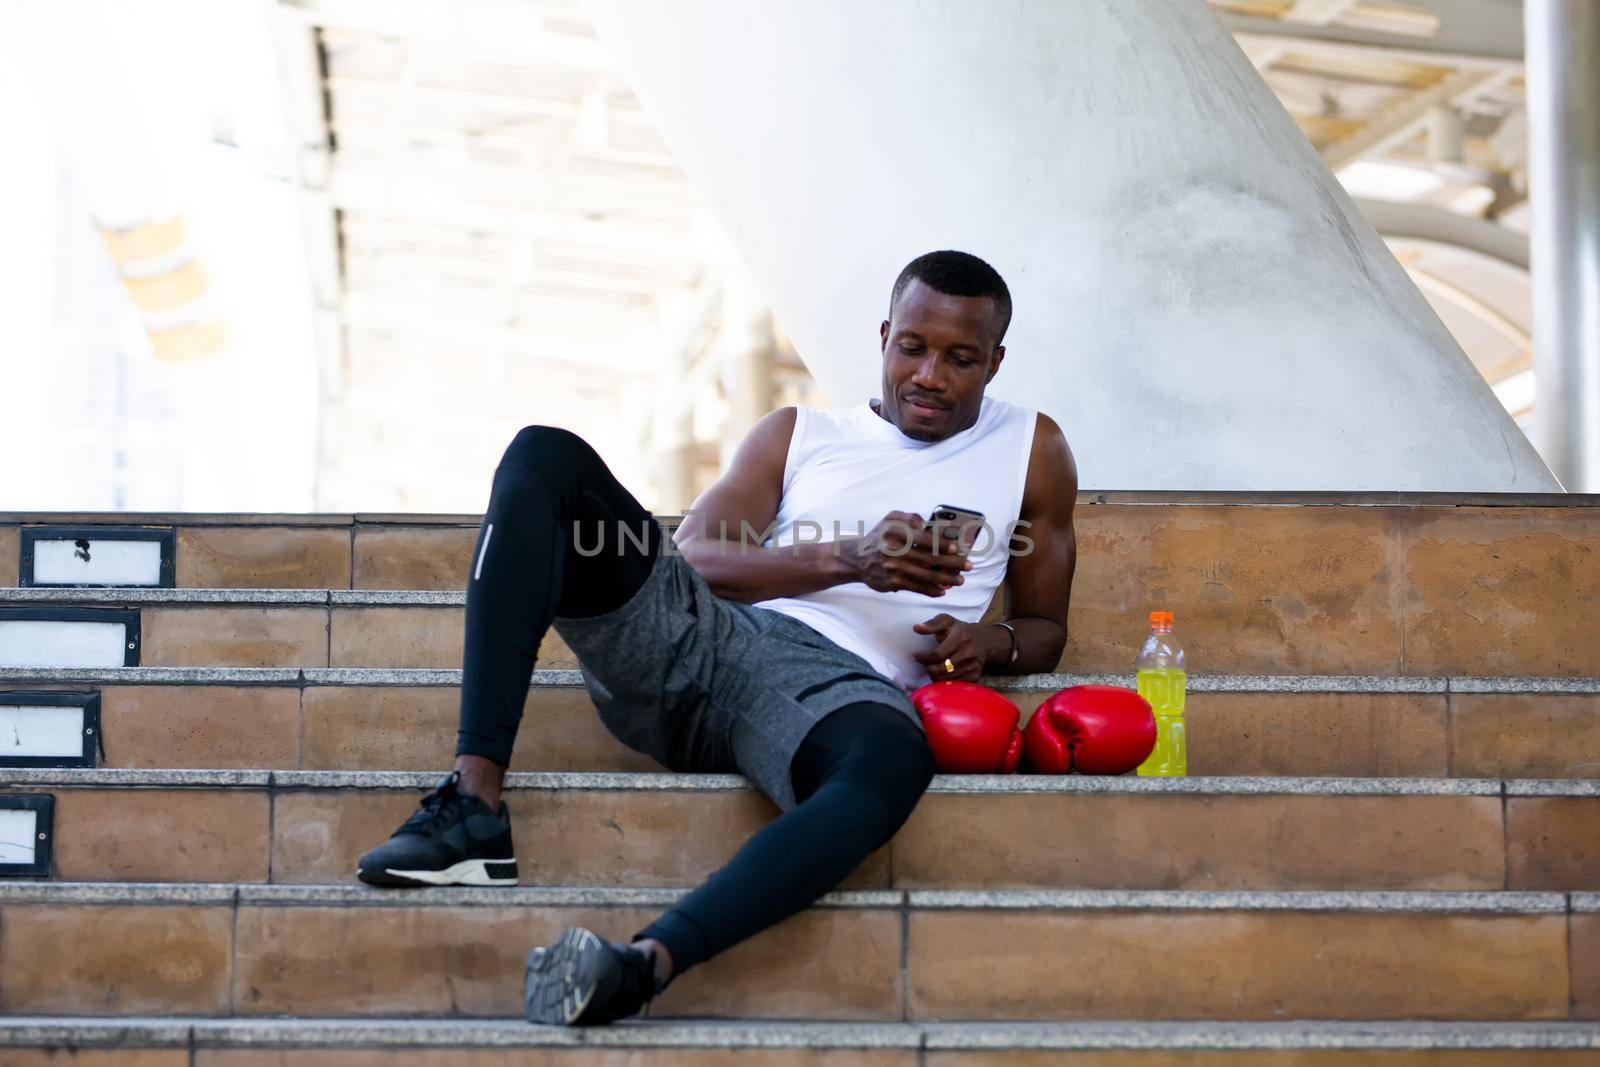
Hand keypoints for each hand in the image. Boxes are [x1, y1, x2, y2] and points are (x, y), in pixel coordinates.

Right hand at [840, 511, 971, 596]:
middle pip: (930, 559)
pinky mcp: (892, 583)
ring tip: (959, 580)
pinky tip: (942, 591)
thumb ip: (910, 517)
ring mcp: (894, 568)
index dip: (943, 544)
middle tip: (967, 565)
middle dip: (952, 564)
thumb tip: (928, 524)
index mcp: (896, 533)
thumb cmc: (880, 536)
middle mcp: (894, 551)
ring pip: (925, 576)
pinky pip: (916, 588)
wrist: (857, 558)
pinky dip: (931, 591)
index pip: (924, 539)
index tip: (957, 548)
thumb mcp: (891, 518)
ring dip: (946, 580)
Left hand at [911, 613, 999, 681]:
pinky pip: (953, 685)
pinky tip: (942, 673)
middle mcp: (968, 654)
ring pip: (945, 679)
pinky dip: (944, 682)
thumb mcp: (946, 621)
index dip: (923, 657)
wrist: (984, 640)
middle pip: (940, 669)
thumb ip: (931, 624)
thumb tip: (917, 628)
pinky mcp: (974, 677)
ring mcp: (972, 667)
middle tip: (924, 663)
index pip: (937, 654)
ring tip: (933, 667)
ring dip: (934, 675)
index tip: (916, 656)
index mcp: (961, 638)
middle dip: (928, 667)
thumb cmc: (960, 630)